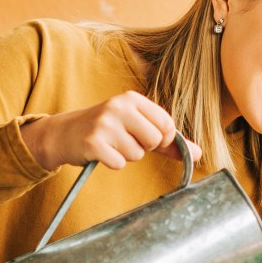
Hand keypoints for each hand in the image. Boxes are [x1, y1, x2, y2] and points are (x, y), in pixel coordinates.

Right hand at [20, 91, 201, 170]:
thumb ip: (168, 141)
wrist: (63, 134)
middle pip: (154, 140)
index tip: (147, 139)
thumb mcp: (135, 127)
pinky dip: (112, 163)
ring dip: (125, 156)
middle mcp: (118, 107)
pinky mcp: (93, 143)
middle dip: (143, 148)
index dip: (162, 139)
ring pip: (136, 154)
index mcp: (132, 98)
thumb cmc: (106, 130)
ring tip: (110, 145)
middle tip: (124, 141)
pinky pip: (119, 163)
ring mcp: (105, 124)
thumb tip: (198, 154)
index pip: (166, 124)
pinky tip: (101, 152)